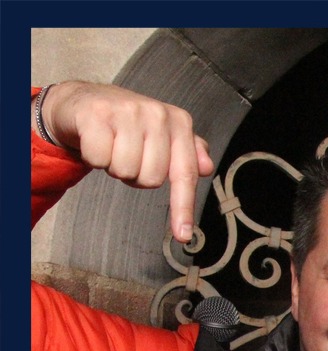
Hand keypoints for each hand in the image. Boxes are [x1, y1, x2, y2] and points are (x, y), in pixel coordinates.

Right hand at [35, 81, 213, 243]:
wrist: (84, 100)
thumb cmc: (126, 124)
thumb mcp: (162, 136)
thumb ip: (187, 152)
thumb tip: (207, 167)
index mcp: (178, 122)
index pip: (186, 173)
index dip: (183, 207)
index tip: (183, 235)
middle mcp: (157, 113)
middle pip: (152, 179)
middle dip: (136, 176)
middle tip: (128, 155)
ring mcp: (127, 111)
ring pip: (126, 171)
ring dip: (114, 166)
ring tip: (112, 146)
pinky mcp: (97, 114)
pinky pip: (99, 160)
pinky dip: (94, 157)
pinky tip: (95, 140)